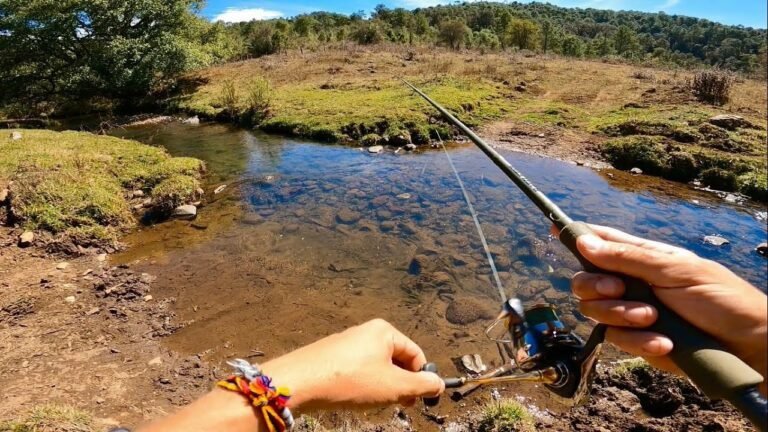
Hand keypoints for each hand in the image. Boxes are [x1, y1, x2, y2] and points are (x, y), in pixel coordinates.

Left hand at [137, 320, 442, 431]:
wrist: (298, 382)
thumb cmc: (349, 381)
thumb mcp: (394, 387)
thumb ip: (422, 386)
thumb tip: (439, 384)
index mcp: (385, 331)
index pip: (416, 355)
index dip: (419, 380)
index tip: (414, 401)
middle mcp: (366, 331)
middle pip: (396, 360)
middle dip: (399, 384)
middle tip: (393, 404)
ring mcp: (347, 342)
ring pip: (376, 368)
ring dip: (380, 387)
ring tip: (368, 401)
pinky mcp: (331, 356)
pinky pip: (357, 370)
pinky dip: (361, 385)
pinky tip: (350, 397)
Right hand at [558, 225, 766, 393]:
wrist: (749, 348)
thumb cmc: (721, 299)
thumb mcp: (675, 270)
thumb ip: (627, 257)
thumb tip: (584, 242)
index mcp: (642, 257)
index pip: (601, 240)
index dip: (576, 234)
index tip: (553, 227)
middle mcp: (631, 283)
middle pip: (584, 280)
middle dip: (596, 286)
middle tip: (617, 289)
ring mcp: (632, 313)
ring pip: (595, 312)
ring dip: (622, 316)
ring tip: (653, 318)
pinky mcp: (638, 342)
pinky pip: (617, 340)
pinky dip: (639, 342)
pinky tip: (664, 342)